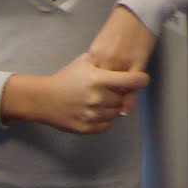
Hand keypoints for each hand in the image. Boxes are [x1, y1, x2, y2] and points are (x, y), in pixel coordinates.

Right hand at [2, 53, 148, 134]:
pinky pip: (107, 124)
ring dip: (114, 106)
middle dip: (121, 93)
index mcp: (98, 80)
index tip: (143, 79)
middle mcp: (97, 99)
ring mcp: (92, 115)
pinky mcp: (87, 128)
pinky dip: (106, 118)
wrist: (44, 99)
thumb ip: (104, 61)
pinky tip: (98, 109)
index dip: (140, 80)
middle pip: (123, 98)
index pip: (129, 82)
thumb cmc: (66, 78)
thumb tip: (124, 59)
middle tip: (114, 88)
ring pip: (116, 112)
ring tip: (103, 98)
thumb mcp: (84, 61)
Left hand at [87, 5, 156, 115]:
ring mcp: (121, 62)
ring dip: (117, 100)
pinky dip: (130, 96)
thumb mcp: (104, 42)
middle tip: (105, 109)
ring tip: (118, 106)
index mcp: (95, 55)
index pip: (91, 82)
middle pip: (102, 89)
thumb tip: (96, 78)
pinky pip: (132, 85)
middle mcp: (105, 60)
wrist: (139, 9)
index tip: (92, 101)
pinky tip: (129, 101)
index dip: (93, 94)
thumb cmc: (122, 24)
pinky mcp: (136, 62)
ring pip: (116, 90)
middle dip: (103, 101)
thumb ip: (98, 60)